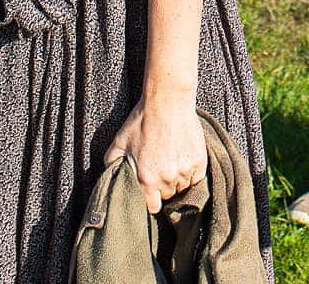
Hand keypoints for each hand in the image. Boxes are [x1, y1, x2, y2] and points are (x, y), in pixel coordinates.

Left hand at [105, 97, 207, 214]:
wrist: (167, 101)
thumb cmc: (142, 120)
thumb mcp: (119, 142)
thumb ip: (112, 164)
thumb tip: (109, 176)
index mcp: (145, 180)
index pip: (152, 207)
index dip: (152, 202)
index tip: (152, 195)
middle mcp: (166, 179)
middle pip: (168, 196)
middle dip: (164, 188)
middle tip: (161, 172)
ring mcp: (185, 171)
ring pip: (183, 189)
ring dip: (178, 181)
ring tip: (173, 164)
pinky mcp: (199, 162)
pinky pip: (197, 179)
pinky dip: (192, 174)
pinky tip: (184, 162)